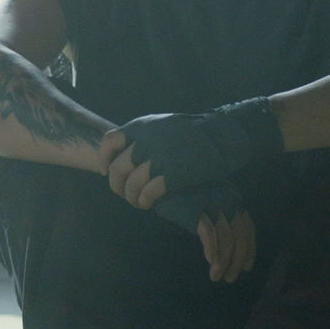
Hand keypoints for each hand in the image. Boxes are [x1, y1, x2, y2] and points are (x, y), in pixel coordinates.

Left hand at [103, 98, 282, 200]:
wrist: (223, 136)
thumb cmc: (195, 132)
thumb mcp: (164, 124)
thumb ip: (145, 135)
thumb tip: (128, 151)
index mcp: (142, 126)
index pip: (109, 142)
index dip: (105, 159)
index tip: (107, 171)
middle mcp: (146, 141)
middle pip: (118, 168)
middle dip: (117, 185)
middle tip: (123, 194)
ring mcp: (159, 158)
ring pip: (131, 184)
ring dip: (131, 198)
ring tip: (138, 203)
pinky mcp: (173, 174)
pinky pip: (149, 193)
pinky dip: (145, 201)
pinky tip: (149, 204)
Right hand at [148, 180, 253, 282]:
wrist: (160, 181)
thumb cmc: (182, 196)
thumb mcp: (205, 207)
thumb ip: (218, 220)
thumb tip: (228, 246)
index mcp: (231, 199)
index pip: (247, 227)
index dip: (249, 249)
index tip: (247, 267)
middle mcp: (226, 200)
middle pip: (240, 234)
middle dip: (237, 259)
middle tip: (230, 277)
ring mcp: (212, 203)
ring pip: (227, 236)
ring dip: (224, 260)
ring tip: (217, 276)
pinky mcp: (196, 208)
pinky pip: (209, 232)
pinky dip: (212, 249)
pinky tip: (211, 261)